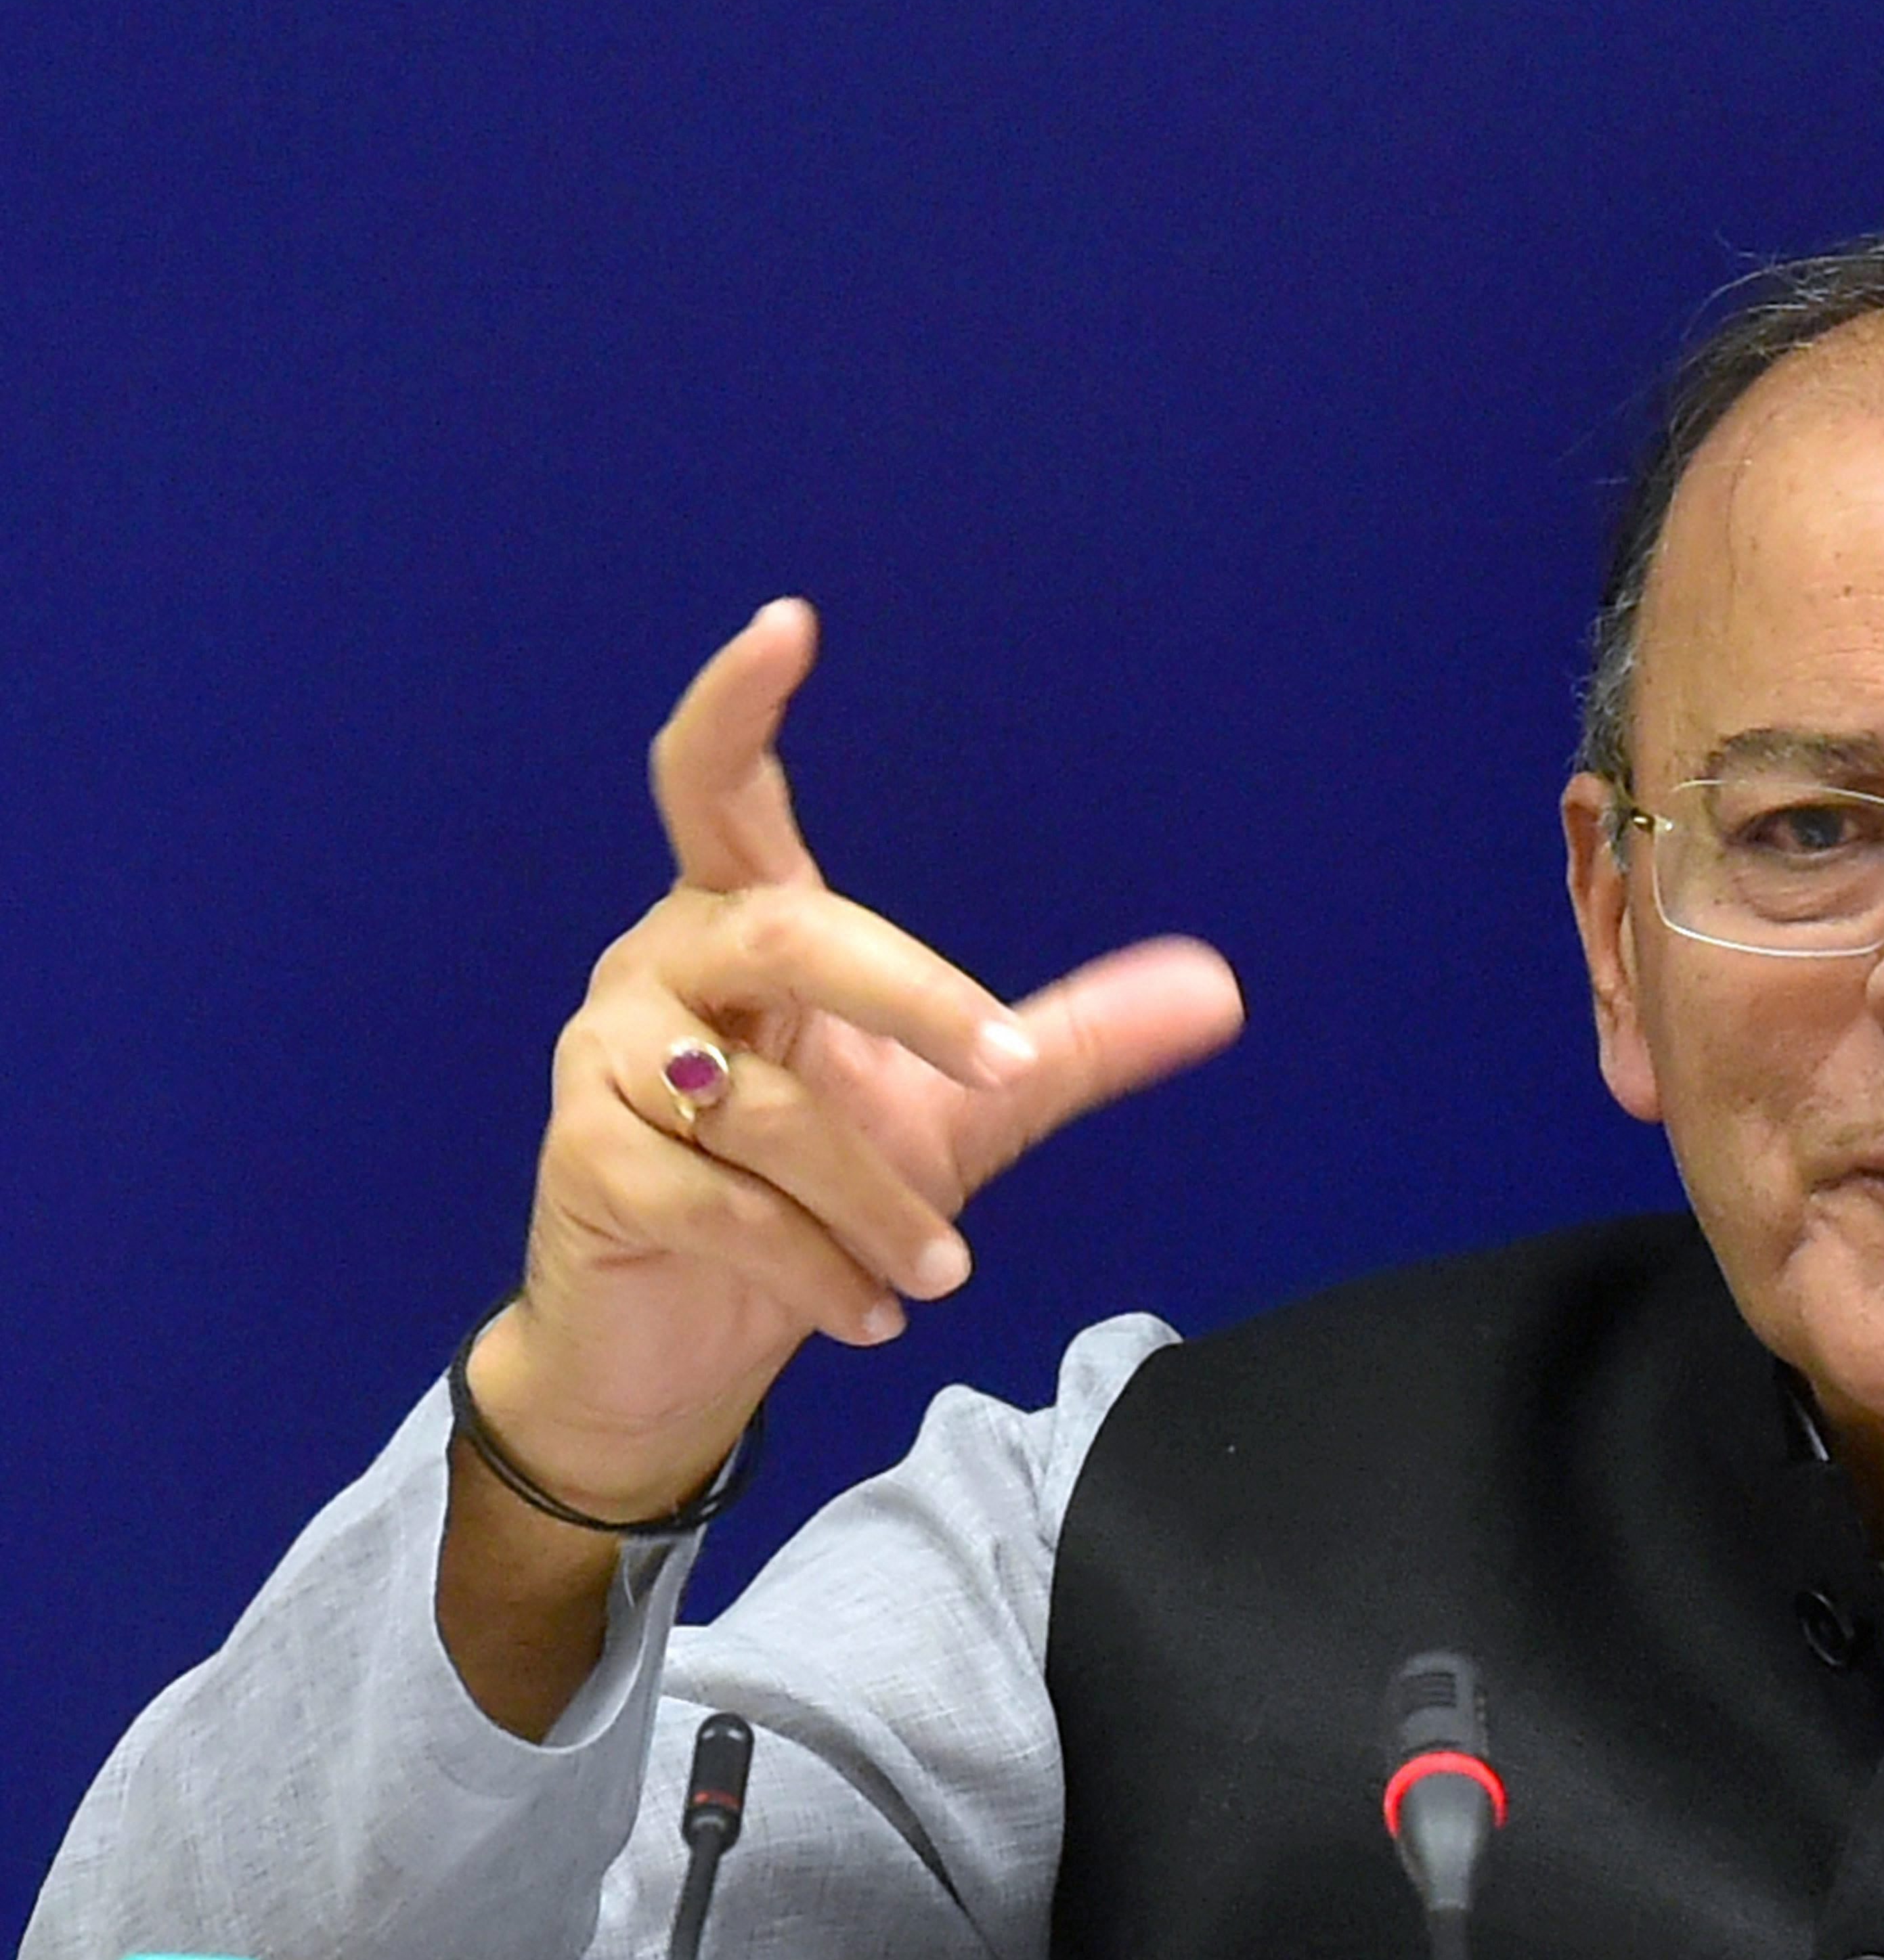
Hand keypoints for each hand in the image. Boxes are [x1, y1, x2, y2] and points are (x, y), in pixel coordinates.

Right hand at [469, 600, 1244, 1517]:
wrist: (683, 1338)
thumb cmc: (814, 1196)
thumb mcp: (963, 1114)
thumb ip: (1069, 1043)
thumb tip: (1221, 990)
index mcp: (746, 926)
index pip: (718, 782)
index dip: (742, 702)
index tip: (792, 621)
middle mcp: (664, 967)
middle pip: (792, 936)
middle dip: (911, 1001)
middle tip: (1002, 1075)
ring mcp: (609, 1061)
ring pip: (764, 1106)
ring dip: (876, 1204)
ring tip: (935, 1277)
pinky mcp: (585, 1163)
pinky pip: (720, 1202)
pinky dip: (815, 1269)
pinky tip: (866, 1312)